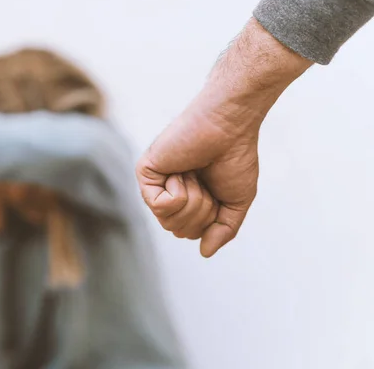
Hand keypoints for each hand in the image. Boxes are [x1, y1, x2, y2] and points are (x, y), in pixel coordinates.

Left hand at [137, 18, 311, 256]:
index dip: (210, 219)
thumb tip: (204, 252)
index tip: (217, 189)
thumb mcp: (235, 202)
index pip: (190, 233)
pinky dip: (179, 191)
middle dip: (201, 211)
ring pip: (168, 221)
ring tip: (193, 173)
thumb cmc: (234, 157)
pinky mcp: (145, 173)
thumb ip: (222, 230)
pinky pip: (161, 206)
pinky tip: (182, 170)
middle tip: (205, 181)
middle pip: (178, 231)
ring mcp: (154, 183)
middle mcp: (166, 192)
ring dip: (193, 200)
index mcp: (186, 199)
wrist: (229, 127)